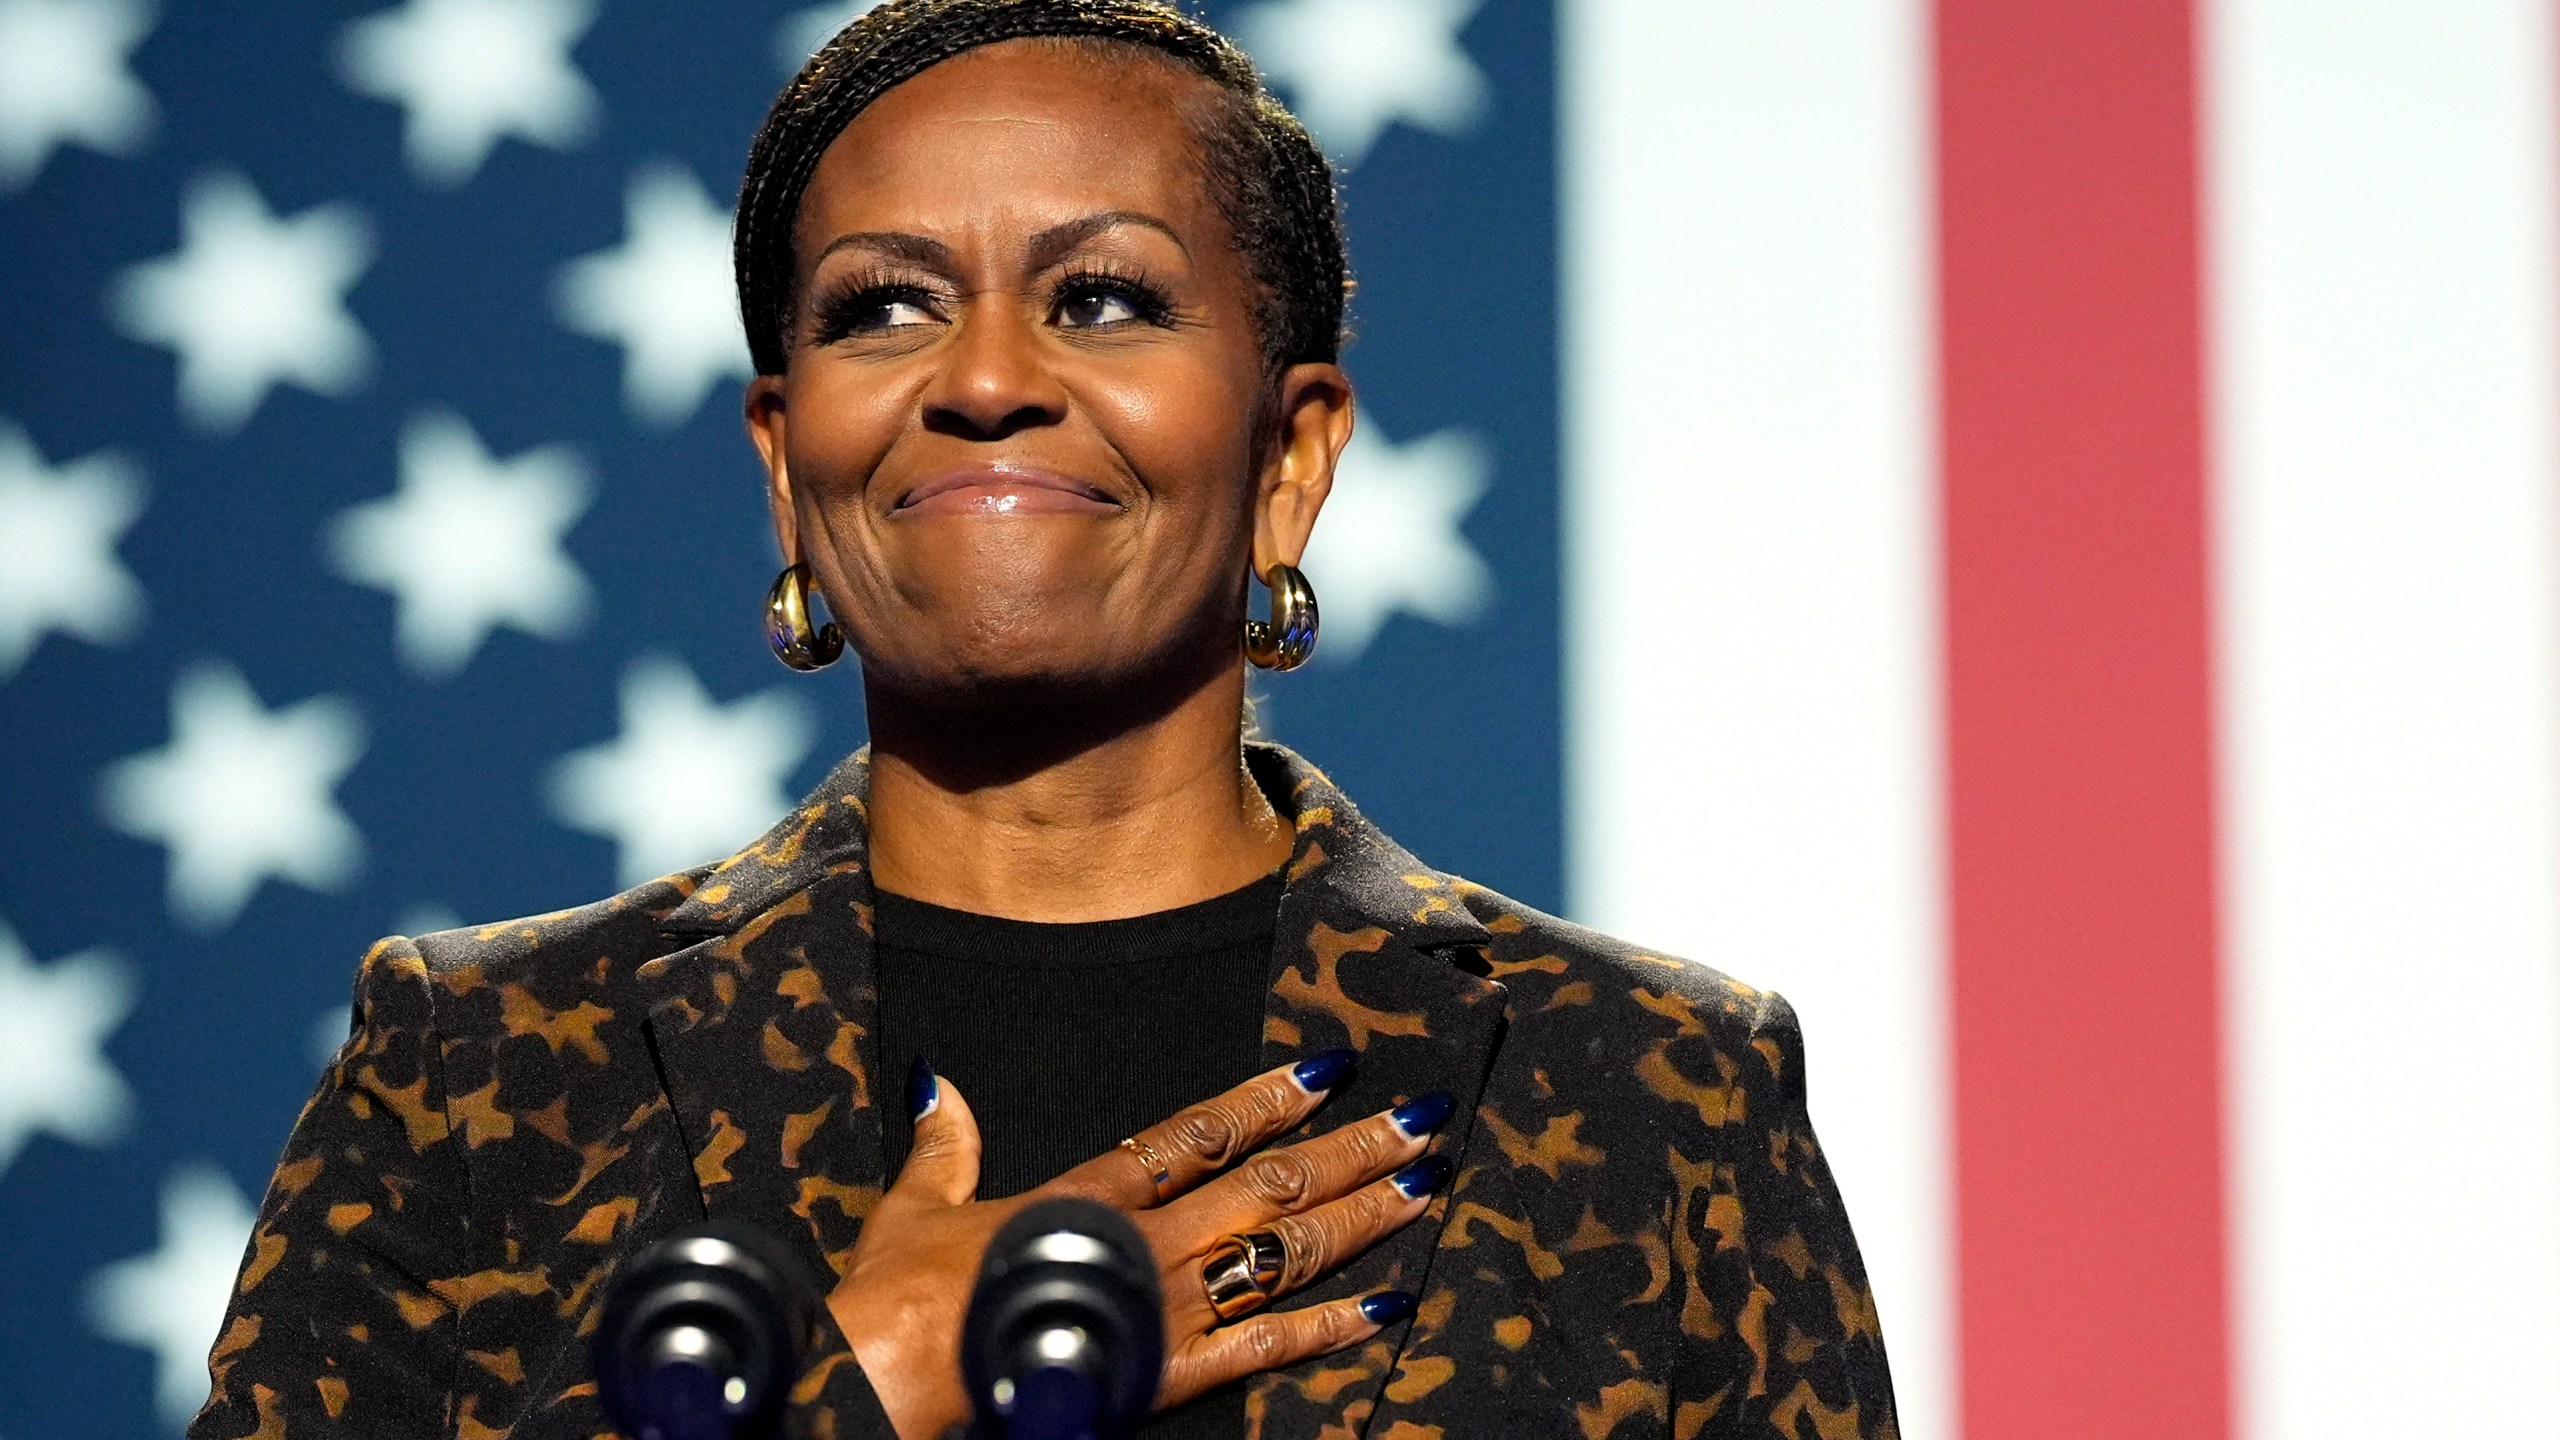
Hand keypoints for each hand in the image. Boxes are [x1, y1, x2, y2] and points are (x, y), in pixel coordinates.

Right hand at [825, 1053, 1454, 1438]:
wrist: (893, 1371)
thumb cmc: (900, 1294)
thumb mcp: (915, 1204)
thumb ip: (944, 1144)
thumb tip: (938, 1083)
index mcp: (1092, 1192)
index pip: (1200, 1131)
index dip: (1269, 1098)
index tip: (1330, 1069)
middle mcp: (1148, 1239)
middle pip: (1271, 1183)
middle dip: (1354, 1149)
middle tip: (1423, 1118)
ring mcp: (1165, 1304)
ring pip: (1285, 1250)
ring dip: (1362, 1216)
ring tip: (1425, 1184)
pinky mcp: (1168, 1372)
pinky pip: (1265, 1347)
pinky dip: (1328, 1329)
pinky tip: (1383, 1309)